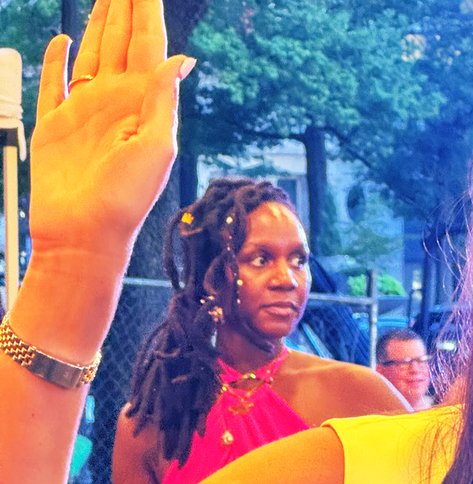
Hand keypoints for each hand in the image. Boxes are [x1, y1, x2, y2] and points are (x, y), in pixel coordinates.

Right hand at [28, 0, 192, 263]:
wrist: (84, 235)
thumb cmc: (124, 202)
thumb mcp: (156, 148)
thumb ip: (163, 100)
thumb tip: (181, 59)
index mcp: (142, 105)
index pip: (148, 46)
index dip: (146, 11)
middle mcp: (115, 104)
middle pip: (119, 41)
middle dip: (124, 7)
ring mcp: (84, 112)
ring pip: (89, 53)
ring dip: (97, 23)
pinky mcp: (54, 125)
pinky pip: (54, 83)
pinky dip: (56, 60)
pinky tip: (62, 40)